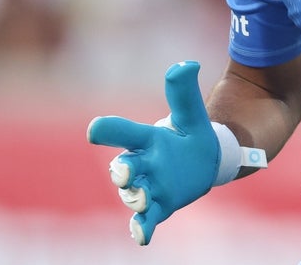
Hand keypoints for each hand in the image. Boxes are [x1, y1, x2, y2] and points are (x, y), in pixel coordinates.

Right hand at [87, 61, 220, 244]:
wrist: (204, 160)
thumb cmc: (190, 133)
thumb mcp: (191, 113)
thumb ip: (184, 91)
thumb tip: (188, 64)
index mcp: (146, 138)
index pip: (123, 132)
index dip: (109, 130)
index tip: (95, 129)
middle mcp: (142, 163)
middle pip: (123, 167)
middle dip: (121, 170)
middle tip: (124, 171)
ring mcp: (149, 186)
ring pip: (132, 194)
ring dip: (133, 196)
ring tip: (141, 199)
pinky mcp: (160, 205)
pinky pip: (146, 218)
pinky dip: (141, 227)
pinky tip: (141, 236)